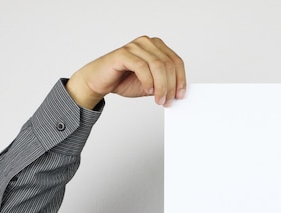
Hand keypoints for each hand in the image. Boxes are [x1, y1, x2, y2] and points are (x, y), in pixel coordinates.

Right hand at [66, 36, 185, 108]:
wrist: (99, 82)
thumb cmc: (123, 80)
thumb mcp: (150, 85)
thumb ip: (163, 85)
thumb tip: (178, 93)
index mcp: (156, 47)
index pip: (176, 61)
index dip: (181, 80)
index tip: (180, 95)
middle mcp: (147, 43)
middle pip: (168, 64)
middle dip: (171, 86)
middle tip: (168, 101)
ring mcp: (135, 46)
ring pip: (158, 65)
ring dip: (161, 86)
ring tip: (159, 99)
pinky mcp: (123, 53)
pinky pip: (142, 67)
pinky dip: (148, 81)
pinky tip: (148, 91)